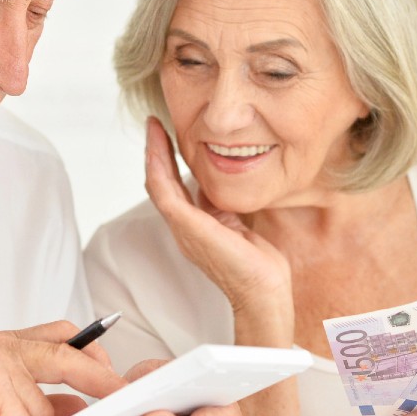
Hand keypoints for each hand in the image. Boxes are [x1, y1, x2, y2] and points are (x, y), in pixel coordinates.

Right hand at [0, 320, 127, 415]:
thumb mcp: (1, 407)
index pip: (60, 334)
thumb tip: (75, 408)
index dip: (90, 349)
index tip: (109, 368)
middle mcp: (3, 346)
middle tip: (120, 394)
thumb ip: (39, 402)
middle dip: (100, 378)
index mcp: (5, 344)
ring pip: (43, 410)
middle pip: (68, 355)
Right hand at [144, 117, 291, 315]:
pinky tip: (159, 146)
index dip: (167, 161)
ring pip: (158, 184)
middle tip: (154, 124)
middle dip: (155, 152)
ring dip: (153, 153)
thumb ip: (224, 206)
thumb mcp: (238, 224)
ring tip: (154, 127)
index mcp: (195, 226)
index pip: (174, 188)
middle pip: (160, 183)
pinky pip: (165, 192)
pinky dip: (159, 167)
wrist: (262, 291)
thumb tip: (219, 186)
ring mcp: (182, 228)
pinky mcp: (187, 227)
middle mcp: (183, 227)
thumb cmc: (258, 265)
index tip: (167, 135)